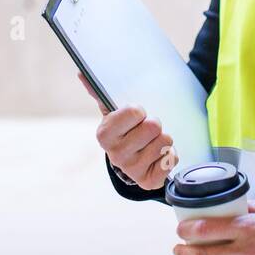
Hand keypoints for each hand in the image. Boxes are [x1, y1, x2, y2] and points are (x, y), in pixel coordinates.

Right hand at [87, 72, 177, 189]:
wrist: (131, 159)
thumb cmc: (124, 129)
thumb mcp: (112, 111)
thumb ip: (99, 91)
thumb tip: (82, 72)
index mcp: (104, 134)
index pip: (134, 112)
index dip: (138, 111)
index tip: (135, 115)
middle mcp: (116, 155)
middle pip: (153, 126)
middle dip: (154, 124)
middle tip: (145, 129)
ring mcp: (133, 170)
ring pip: (165, 140)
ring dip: (163, 138)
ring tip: (152, 141)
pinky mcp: (150, 181)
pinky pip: (172, 158)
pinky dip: (169, 154)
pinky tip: (158, 155)